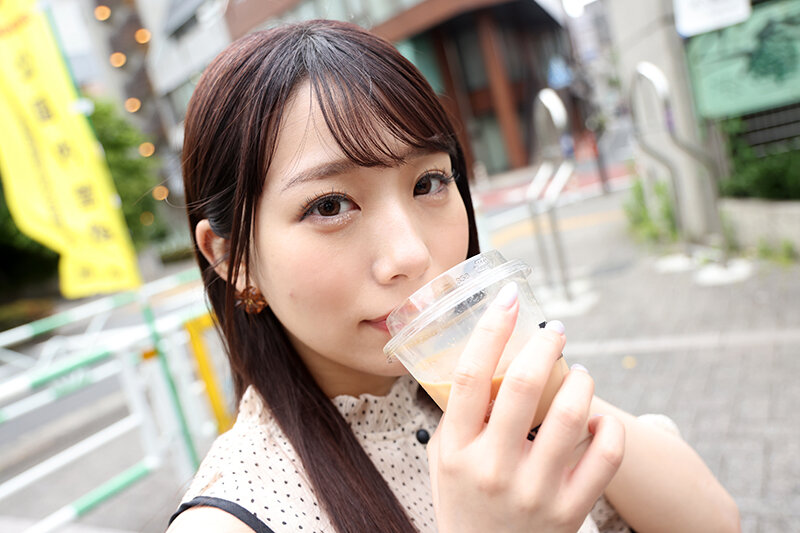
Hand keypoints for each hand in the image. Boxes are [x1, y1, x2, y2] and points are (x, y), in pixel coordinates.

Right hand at [427, 283, 624, 532]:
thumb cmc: (464, 505)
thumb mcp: (443, 463)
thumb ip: (457, 419)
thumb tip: (482, 362)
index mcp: (456, 450)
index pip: (469, 376)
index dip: (491, 328)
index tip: (508, 298)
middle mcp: (493, 468)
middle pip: (522, 385)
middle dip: (544, 344)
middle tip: (554, 329)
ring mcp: (535, 491)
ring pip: (571, 414)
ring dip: (580, 380)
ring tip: (579, 373)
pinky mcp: (570, 510)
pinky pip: (605, 456)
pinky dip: (609, 426)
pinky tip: (598, 417)